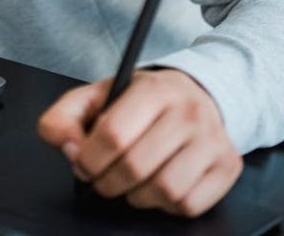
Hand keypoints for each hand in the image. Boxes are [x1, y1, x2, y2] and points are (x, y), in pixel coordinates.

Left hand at [37, 68, 241, 216]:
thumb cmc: (141, 100)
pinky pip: (189, 205)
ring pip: (164, 191)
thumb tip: (66, 146)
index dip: (89, 158)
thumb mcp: (99, 95)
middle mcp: (187, 111)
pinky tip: (158, 184)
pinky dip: (166, 205)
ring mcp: (212, 139)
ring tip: (130, 181)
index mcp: (152, 89)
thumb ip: (66, 115)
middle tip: (101, 179)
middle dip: (108, 182)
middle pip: (136, 167)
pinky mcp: (228, 165)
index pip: (114, 134)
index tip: (82, 164)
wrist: (196, 93)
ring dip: (137, 196)